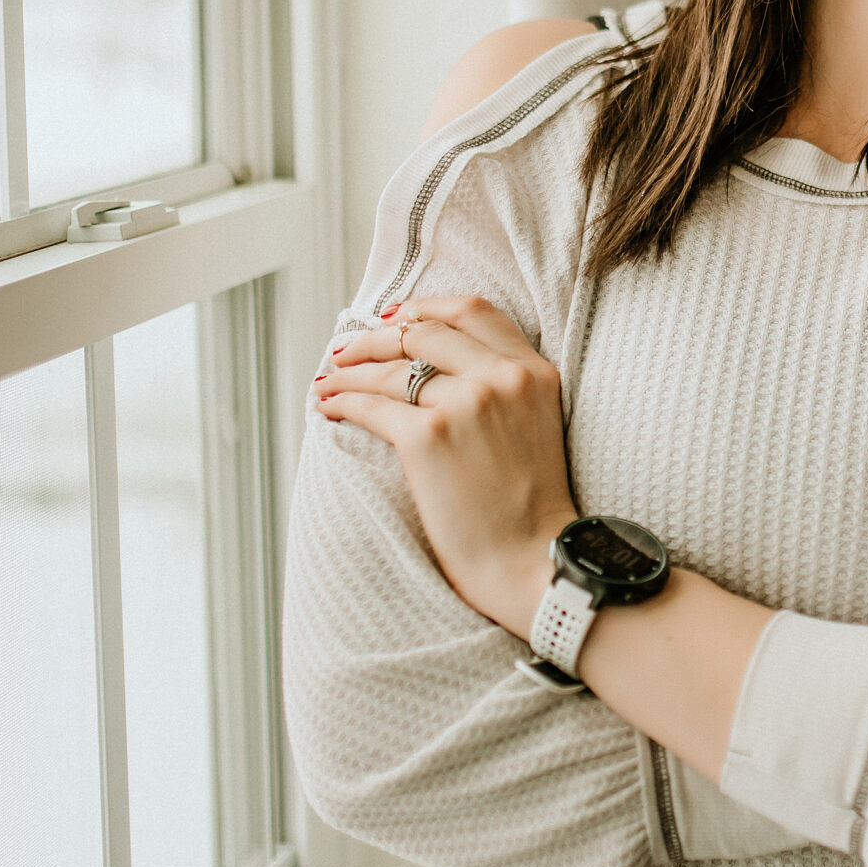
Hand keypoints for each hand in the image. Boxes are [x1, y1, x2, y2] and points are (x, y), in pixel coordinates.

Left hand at [314, 296, 574, 638]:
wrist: (532, 559)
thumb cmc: (530, 508)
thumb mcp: (538, 426)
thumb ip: (506, 388)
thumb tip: (439, 369)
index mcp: (533, 372)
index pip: (474, 312)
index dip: (427, 307)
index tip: (394, 316)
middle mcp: (502, 377)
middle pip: (425, 331)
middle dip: (376, 337)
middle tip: (347, 349)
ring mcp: (466, 403)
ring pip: (392, 368)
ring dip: (350, 371)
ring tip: (329, 382)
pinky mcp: (430, 437)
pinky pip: (373, 405)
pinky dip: (343, 402)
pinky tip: (330, 407)